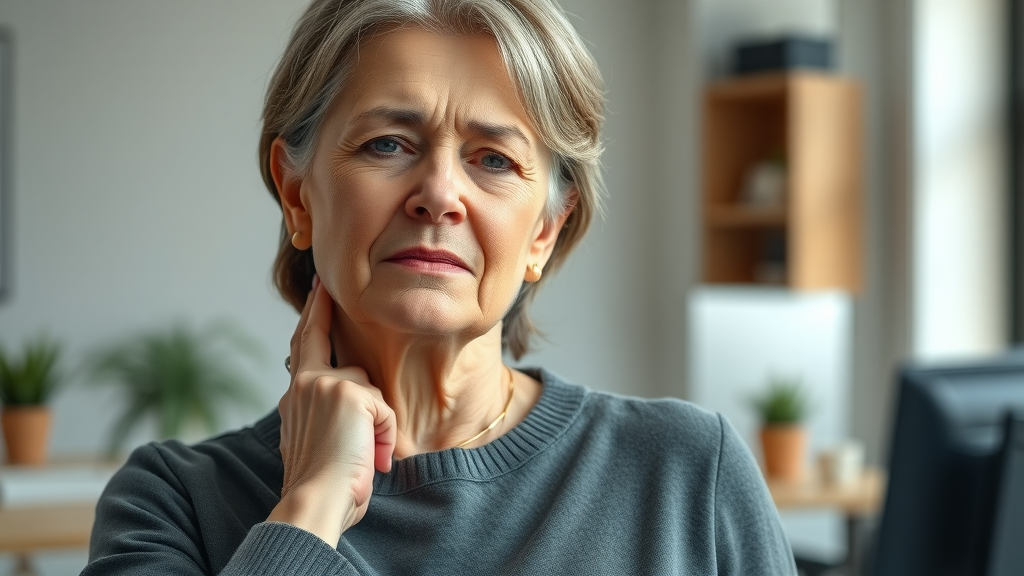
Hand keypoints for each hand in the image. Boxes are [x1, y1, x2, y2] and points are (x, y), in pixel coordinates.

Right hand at [267, 275, 396, 545]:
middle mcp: (304, 385)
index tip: (317, 295)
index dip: (311, 321)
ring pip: (369, 388)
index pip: (302, 350)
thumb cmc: (324, 488)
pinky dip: (384, 436)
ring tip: (364, 456)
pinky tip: (372, 456)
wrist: (315, 502)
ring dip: (376, 425)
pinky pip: (383, 409)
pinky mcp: (348, 393)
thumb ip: (331, 418)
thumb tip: (361, 408)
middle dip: (320, 307)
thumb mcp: (319, 447)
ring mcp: (324, 385)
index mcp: (295, 399)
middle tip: (322, 285)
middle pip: (317, 335)